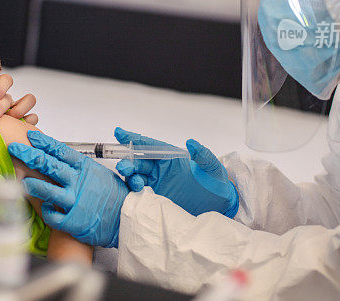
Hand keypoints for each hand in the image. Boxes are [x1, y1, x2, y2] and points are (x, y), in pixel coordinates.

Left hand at [0, 73, 37, 123]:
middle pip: (10, 96)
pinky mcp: (25, 124)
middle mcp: (6, 100)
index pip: (5, 80)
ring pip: (30, 99)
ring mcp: (17, 110)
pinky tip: (18, 129)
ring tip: (9, 121)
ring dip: (19, 110)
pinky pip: (33, 117)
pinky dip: (28, 122)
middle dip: (1, 106)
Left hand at [8, 131, 128, 247]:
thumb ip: (77, 166)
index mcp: (84, 168)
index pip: (60, 151)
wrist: (124, 217)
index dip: (44, 142)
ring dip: (33, 183)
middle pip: (50, 165)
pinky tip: (42, 208)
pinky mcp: (72, 220)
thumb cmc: (112, 195)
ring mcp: (74, 201)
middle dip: (29, 155)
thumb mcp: (97, 173)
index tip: (31, 136)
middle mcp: (78, 182)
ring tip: (21, 179)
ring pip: (48, 190)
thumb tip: (57, 157)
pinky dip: (46, 211)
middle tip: (14, 148)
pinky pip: (53, 216)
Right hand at [114, 127, 238, 217]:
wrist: (219, 206)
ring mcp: (156, 184)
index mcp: (170, 157)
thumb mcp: (212, 167)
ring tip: (136, 183)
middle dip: (128, 162)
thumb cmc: (216, 183)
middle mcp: (160, 169)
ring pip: (136, 176)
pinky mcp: (156, 198)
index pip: (148, 145)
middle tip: (125, 167)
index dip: (133, 138)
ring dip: (131, 177)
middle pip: (138, 161)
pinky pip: (139, 193)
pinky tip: (137, 193)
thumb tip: (191, 142)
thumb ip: (203, 155)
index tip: (119, 133)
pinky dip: (134, 192)